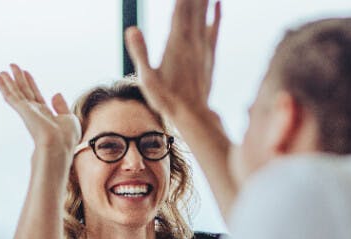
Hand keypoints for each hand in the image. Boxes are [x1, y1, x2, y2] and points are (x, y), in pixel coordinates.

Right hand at [0, 64, 79, 154]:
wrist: (58, 146)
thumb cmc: (66, 138)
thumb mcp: (69, 119)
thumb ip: (62, 106)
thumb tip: (56, 94)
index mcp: (45, 114)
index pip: (36, 95)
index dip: (31, 84)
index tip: (26, 73)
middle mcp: (34, 112)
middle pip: (24, 92)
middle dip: (18, 79)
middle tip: (12, 67)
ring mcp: (27, 111)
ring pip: (15, 93)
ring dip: (8, 82)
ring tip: (1, 71)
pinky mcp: (22, 110)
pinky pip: (11, 95)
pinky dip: (4, 86)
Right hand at [124, 0, 221, 120]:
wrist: (193, 115)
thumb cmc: (166, 99)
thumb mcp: (147, 78)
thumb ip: (140, 52)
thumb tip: (131, 29)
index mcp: (175, 42)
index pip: (179, 7)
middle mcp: (192, 40)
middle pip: (194, 6)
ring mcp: (202, 46)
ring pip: (205, 13)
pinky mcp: (209, 54)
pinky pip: (215, 28)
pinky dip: (217, 13)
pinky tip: (219, 2)